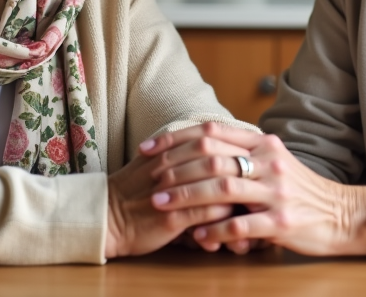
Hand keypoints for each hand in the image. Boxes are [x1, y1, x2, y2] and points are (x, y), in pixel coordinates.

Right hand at [104, 127, 253, 258]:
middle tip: (259, 187)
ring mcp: (174, 189)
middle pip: (222, 159)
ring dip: (239, 201)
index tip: (253, 162)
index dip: (237, 149)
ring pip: (220, 187)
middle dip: (243, 175)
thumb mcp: (158, 161)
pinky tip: (234, 228)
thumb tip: (218, 146)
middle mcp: (174, 163)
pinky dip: (225, 221)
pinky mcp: (173, 215)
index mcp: (172, 147)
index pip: (214, 138)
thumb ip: (184, 151)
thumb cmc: (134, 190)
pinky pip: (209, 214)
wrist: (106, 215)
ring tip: (252, 212)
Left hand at [141, 123, 365, 256]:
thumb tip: (199, 145)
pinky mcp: (282, 220)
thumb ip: (242, 152)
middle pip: (213, 158)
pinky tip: (197, 234)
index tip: (149, 148)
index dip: (176, 138)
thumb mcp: (273, 162)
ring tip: (163, 205)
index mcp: (263, 144)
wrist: (342, 214)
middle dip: (176, 169)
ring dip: (187, 197)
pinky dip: (215, 229)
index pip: (211, 132)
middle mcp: (269, 162)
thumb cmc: (301, 190)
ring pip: (223, 189)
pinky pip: (241, 224)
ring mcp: (276, 191)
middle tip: (150, 180)